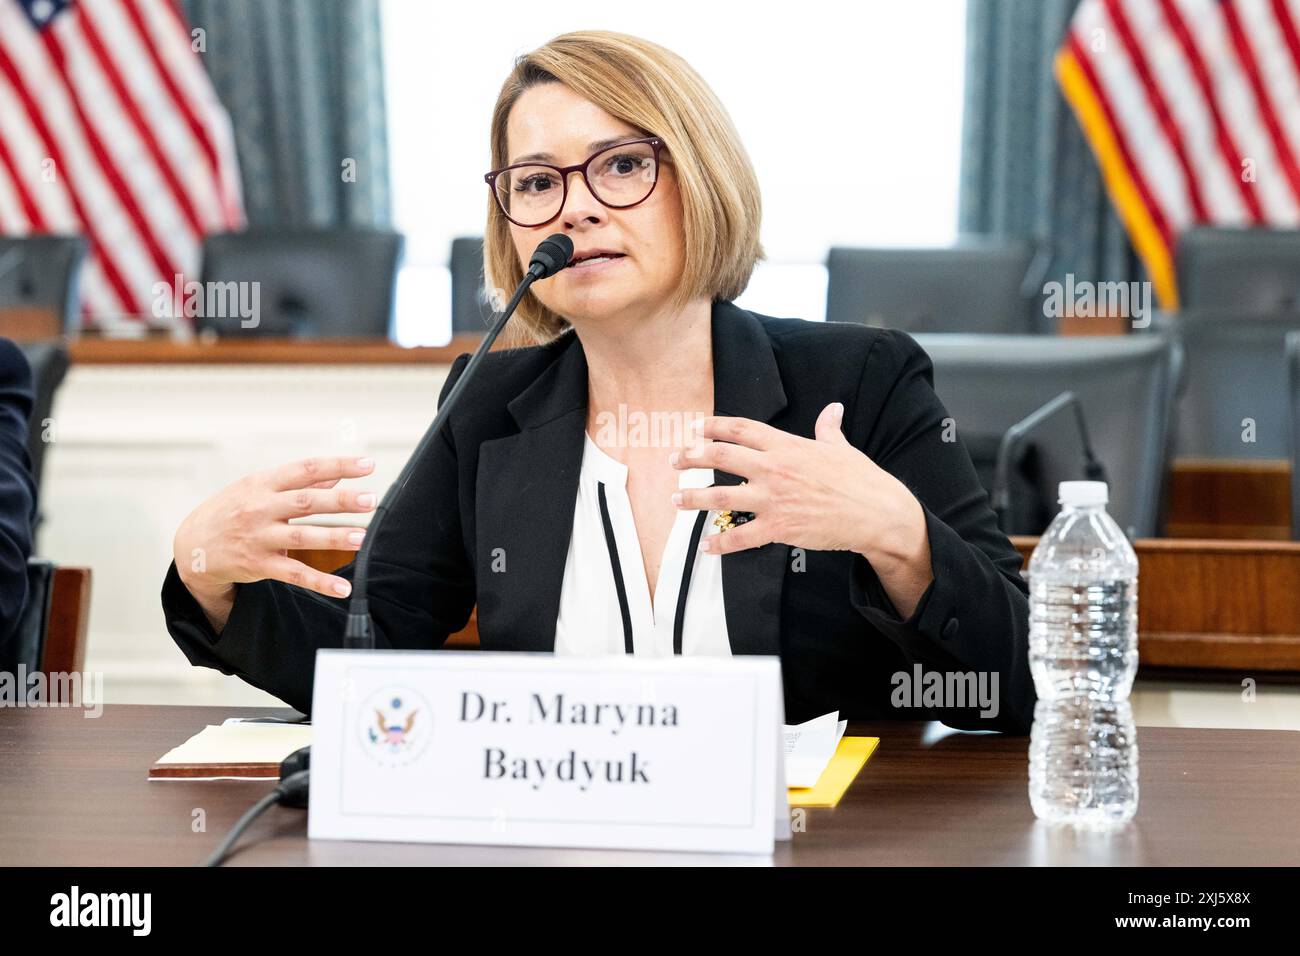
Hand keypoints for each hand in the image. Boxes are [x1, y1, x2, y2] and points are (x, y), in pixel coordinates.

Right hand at [173, 456, 377, 626]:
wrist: (192, 545)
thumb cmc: (232, 510)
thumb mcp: (257, 488)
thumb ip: (297, 484)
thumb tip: (335, 476)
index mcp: (263, 483)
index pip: (306, 469)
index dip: (338, 466)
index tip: (367, 464)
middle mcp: (260, 508)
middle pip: (306, 502)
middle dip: (341, 501)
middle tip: (370, 500)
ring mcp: (259, 537)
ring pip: (302, 537)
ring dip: (334, 538)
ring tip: (362, 537)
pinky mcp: (259, 565)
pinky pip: (294, 574)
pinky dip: (319, 582)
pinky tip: (343, 588)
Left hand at [668, 403, 932, 613]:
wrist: (876, 513)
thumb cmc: (861, 480)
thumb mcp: (841, 449)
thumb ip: (828, 429)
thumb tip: (833, 409)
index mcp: (787, 446)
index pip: (742, 429)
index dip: (714, 426)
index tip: (695, 427)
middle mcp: (775, 469)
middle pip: (722, 457)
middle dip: (692, 457)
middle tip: (674, 461)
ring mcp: (774, 499)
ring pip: (722, 496)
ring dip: (694, 498)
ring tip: (676, 500)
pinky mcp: (779, 528)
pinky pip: (741, 537)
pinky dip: (721, 543)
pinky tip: (707, 546)